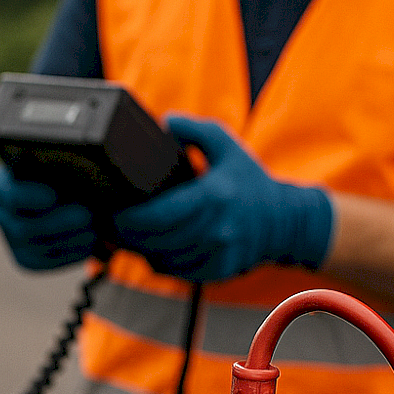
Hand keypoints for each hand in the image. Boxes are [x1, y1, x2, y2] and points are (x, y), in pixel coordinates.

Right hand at [0, 165, 95, 269]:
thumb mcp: (63, 164)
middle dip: (59, 224)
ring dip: (72, 239)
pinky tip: (90, 241)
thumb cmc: (65, 171)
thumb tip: (77, 183)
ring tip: (94, 228)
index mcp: (0, 184)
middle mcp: (1, 214)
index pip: (9, 195)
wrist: (72, 194)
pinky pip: (48, 261)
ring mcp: (12, 240)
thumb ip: (64, 172)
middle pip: (24, 228)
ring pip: (40, 248)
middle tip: (87, 216)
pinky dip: (72, 253)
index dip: (29, 197)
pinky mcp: (26, 260)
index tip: (52, 196)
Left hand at [112, 115, 334, 281]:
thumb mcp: (226, 144)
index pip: (159, 215)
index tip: (112, 211)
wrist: (284, 221)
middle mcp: (217, 229)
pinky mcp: (216, 271)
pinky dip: (159, 262)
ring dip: (139, 250)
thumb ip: (194, 129)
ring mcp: (217, 253)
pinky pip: (175, 272)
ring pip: (162, 260)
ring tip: (125, 235)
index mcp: (214, 196)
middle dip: (125, 235)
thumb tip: (163, 121)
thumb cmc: (248, 180)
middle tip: (109, 224)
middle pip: (154, 241)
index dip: (128, 218)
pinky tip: (151, 247)